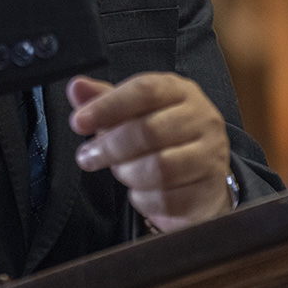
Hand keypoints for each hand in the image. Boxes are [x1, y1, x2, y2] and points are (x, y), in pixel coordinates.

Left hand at [67, 73, 232, 231]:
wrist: (203, 173)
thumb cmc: (164, 135)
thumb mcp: (136, 110)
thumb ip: (105, 99)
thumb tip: (77, 87)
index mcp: (180, 91)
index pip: (144, 90)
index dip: (107, 106)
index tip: (79, 121)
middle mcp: (202, 119)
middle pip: (149, 130)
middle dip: (110, 146)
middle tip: (88, 156)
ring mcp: (210, 156)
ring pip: (160, 168)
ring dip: (127, 173)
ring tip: (118, 171)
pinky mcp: (210, 191)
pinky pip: (169, 200)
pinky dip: (144, 199)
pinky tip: (138, 191)